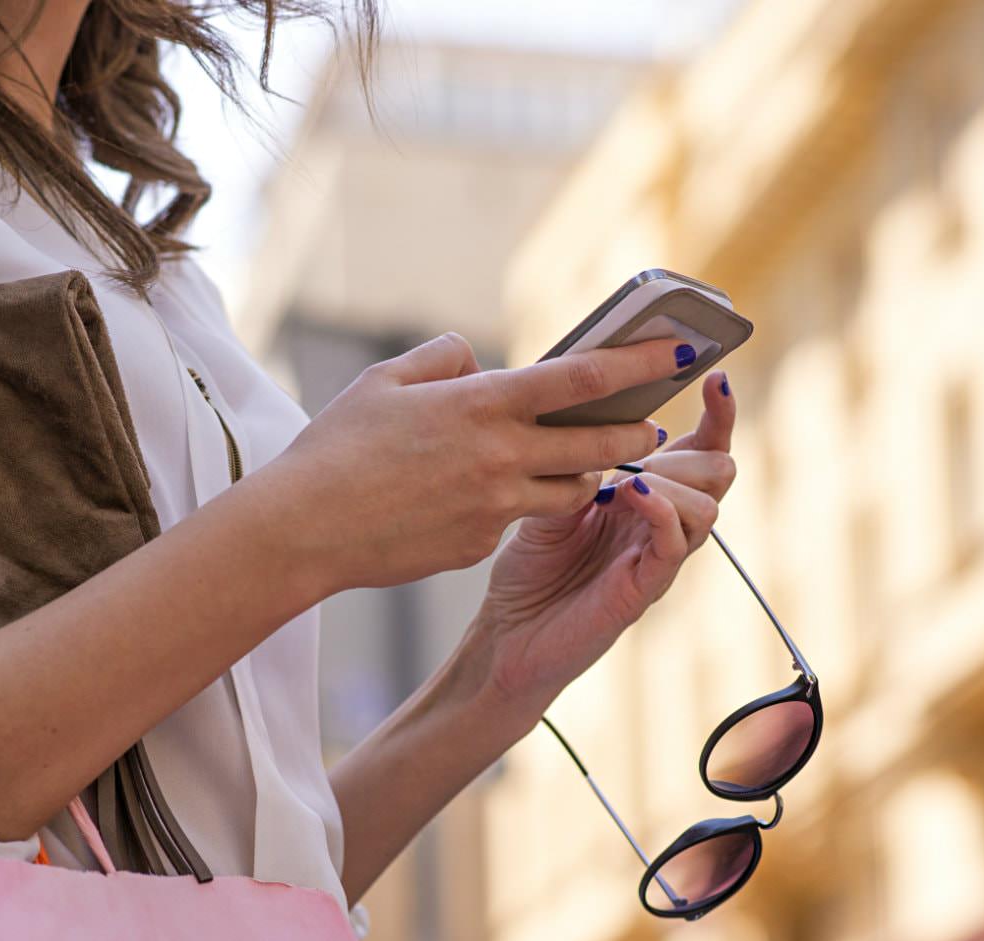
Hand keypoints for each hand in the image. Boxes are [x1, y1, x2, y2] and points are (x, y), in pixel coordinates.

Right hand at [252, 332, 689, 596]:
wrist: (305, 529)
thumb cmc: (336, 447)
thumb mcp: (385, 381)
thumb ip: (444, 359)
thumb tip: (479, 362)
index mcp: (481, 405)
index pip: (582, 378)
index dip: (637, 363)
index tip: (677, 352)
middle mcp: (500, 457)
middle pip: (596, 444)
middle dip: (633, 433)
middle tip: (651, 427)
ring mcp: (495, 508)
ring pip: (570, 490)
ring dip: (585, 474)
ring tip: (587, 462)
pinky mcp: (481, 545)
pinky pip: (516, 521)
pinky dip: (516, 505)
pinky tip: (490, 500)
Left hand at [470, 371, 737, 714]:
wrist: (507, 637)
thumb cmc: (529, 571)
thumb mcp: (551, 498)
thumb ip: (582, 462)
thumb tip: (602, 413)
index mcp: (646, 498)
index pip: (701, 452)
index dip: (718, 417)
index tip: (715, 377)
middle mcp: (661, 526)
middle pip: (719, 474)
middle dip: (700, 446)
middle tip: (655, 440)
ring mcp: (657, 558)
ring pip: (707, 507)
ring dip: (674, 480)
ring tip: (631, 478)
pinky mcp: (644, 589)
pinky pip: (675, 545)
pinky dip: (661, 511)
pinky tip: (633, 495)